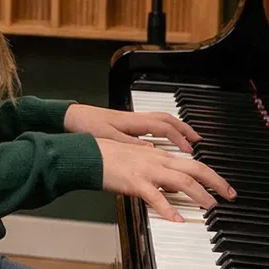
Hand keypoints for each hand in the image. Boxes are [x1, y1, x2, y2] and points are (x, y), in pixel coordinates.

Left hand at [64, 103, 197, 153]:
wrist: (70, 118)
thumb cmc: (86, 126)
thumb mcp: (109, 139)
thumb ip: (131, 144)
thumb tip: (152, 151)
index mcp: (133, 122)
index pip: (164, 127)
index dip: (179, 138)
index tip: (190, 149)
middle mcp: (135, 119)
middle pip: (168, 120)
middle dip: (185, 129)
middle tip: (198, 140)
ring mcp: (131, 120)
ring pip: (161, 120)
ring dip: (176, 128)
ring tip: (188, 139)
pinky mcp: (125, 124)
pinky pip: (152, 124)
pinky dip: (163, 130)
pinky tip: (163, 140)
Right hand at [98, 138, 234, 222]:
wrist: (88, 155)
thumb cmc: (108, 156)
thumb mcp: (138, 160)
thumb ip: (157, 171)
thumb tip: (172, 187)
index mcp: (159, 155)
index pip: (193, 164)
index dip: (212, 176)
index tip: (223, 187)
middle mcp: (158, 160)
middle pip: (196, 169)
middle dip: (217, 183)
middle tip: (229, 196)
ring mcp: (148, 170)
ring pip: (183, 181)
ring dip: (200, 195)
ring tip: (211, 207)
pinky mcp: (135, 182)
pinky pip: (156, 197)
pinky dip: (169, 209)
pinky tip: (176, 219)